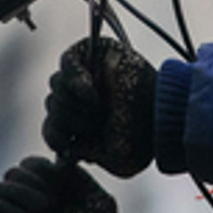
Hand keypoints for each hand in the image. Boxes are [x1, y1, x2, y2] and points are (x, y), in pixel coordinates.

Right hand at [0, 156, 120, 212]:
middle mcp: (26, 203)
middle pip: (12, 173)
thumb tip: (57, 158)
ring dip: (21, 195)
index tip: (62, 179)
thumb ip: (79, 176)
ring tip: (43, 212)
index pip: (29, 164)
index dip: (42, 167)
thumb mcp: (98, 201)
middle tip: (52, 203)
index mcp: (46, 190)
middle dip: (32, 182)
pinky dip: (4, 210)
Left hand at [43, 37, 155, 176]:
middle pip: (52, 104)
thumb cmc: (142, 136)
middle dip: (67, 119)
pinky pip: (67, 63)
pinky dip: (75, 80)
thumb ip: (84, 154)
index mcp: (84, 121)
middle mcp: (82, 98)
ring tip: (98, 109)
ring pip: (56, 85)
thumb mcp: (113, 159)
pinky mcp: (94, 53)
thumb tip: (66, 146)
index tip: (67, 143)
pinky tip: (92, 94)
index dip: (55, 135)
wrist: (161, 115)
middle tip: (94, 122)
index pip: (51, 126)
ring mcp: (87, 74)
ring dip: (75, 102)